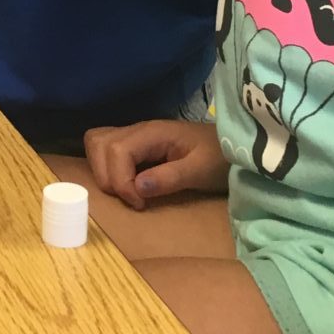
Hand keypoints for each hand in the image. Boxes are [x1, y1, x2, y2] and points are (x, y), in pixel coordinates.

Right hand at [84, 118, 228, 209]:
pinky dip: (107, 167)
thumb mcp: (201, 171)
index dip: (120, 180)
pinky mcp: (137, 145)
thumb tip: (137, 187)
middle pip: (99, 143)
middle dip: (107, 176)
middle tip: (130, 198)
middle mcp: (139, 130)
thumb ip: (170, 177)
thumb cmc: (221, 157)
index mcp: (153, 133)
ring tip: (125, 191)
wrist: (235, 147)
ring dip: (102, 170)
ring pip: (98, 142)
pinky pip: (108, 149)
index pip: (117, 150)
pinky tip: (126, 184)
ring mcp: (136, 136)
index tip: (139, 203)